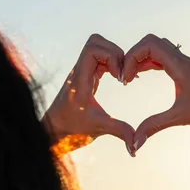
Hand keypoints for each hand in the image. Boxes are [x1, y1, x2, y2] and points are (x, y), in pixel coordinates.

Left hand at [44, 34, 134, 154]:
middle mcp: (79, 71)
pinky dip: (112, 64)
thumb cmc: (72, 130)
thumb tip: (136, 147)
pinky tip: (120, 80)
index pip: (93, 50)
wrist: (54, 132)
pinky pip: (100, 60)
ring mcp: (82, 72)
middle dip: (115, 53)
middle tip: (123, 74)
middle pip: (96, 42)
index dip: (111, 57)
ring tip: (123, 77)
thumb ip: (120, 132)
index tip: (120, 78)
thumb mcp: (99, 129)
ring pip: (98, 48)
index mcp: (80, 79)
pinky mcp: (86, 77)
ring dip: (114, 57)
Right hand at [121, 34, 189, 151]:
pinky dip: (150, 64)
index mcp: (181, 66)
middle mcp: (183, 61)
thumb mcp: (181, 118)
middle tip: (126, 78)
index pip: (150, 44)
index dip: (132, 57)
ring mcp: (186, 65)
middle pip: (151, 42)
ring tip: (131, 78)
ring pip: (158, 50)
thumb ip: (154, 127)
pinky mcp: (189, 73)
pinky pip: (165, 59)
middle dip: (133, 56)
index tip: (126, 79)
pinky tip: (144, 77)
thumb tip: (134, 142)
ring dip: (141, 59)